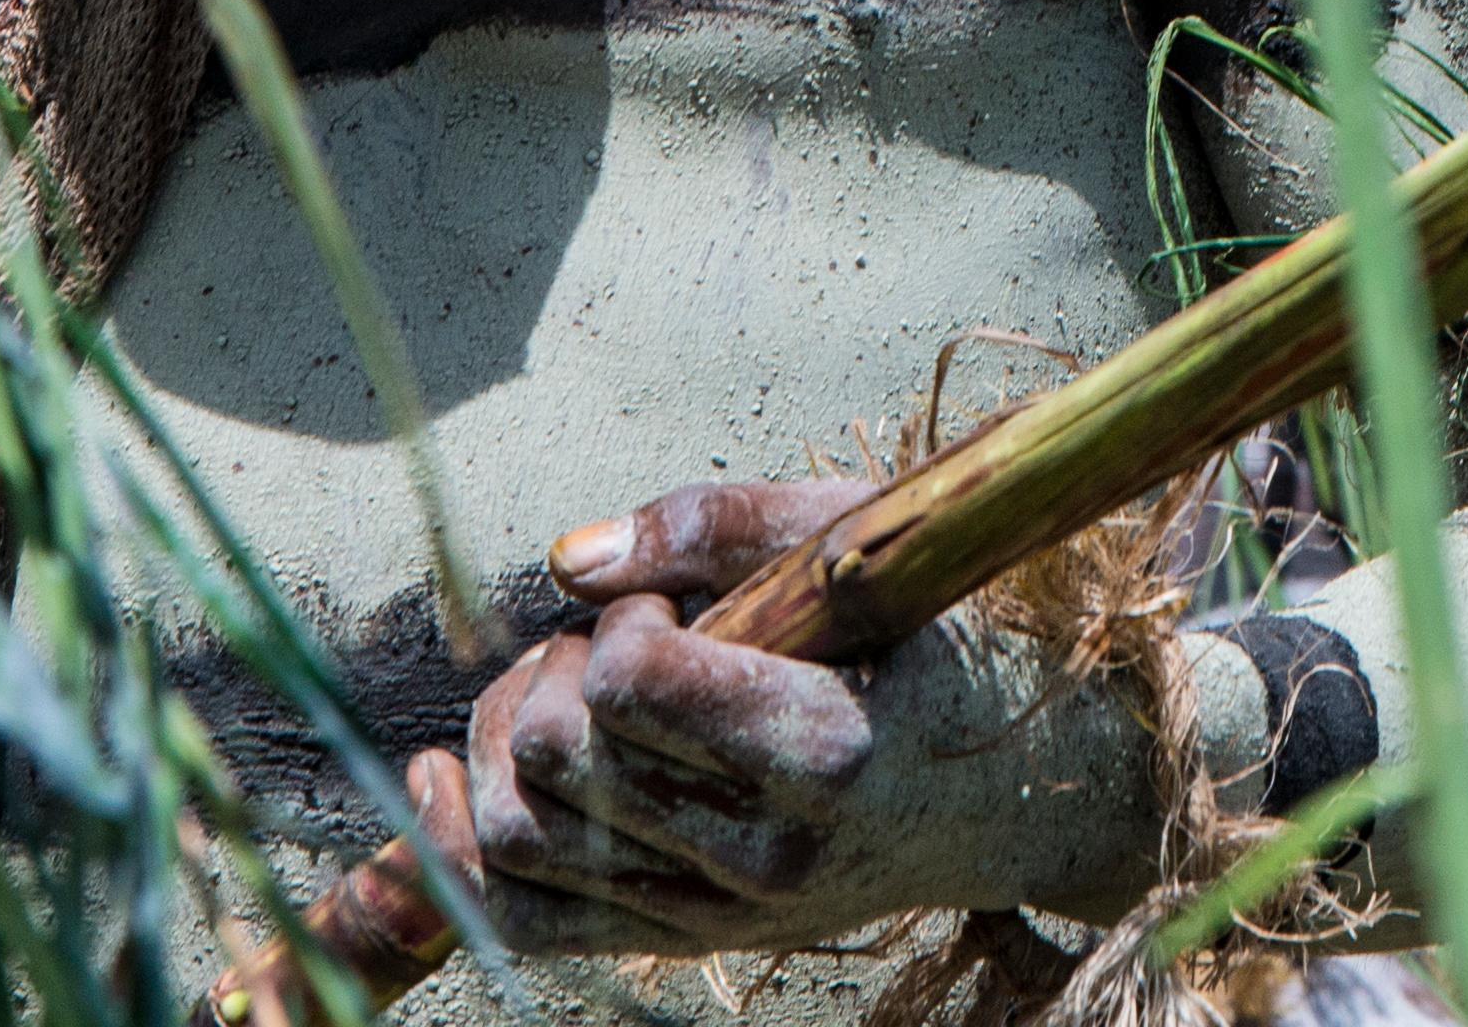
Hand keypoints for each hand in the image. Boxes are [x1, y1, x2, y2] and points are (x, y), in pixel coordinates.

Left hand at [450, 477, 1161, 953]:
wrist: (1021, 794)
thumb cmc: (942, 643)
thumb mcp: (864, 542)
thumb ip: (719, 525)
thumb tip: (568, 560)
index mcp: (828, 750)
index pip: (630, 685)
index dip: (629, 618)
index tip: (682, 602)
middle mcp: (768, 855)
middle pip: (559, 760)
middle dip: (553, 671)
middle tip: (620, 640)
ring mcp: (723, 914)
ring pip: (519, 843)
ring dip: (505, 741)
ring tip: (567, 692)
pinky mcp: (688, 941)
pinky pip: (526, 920)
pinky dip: (460, 851)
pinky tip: (446, 777)